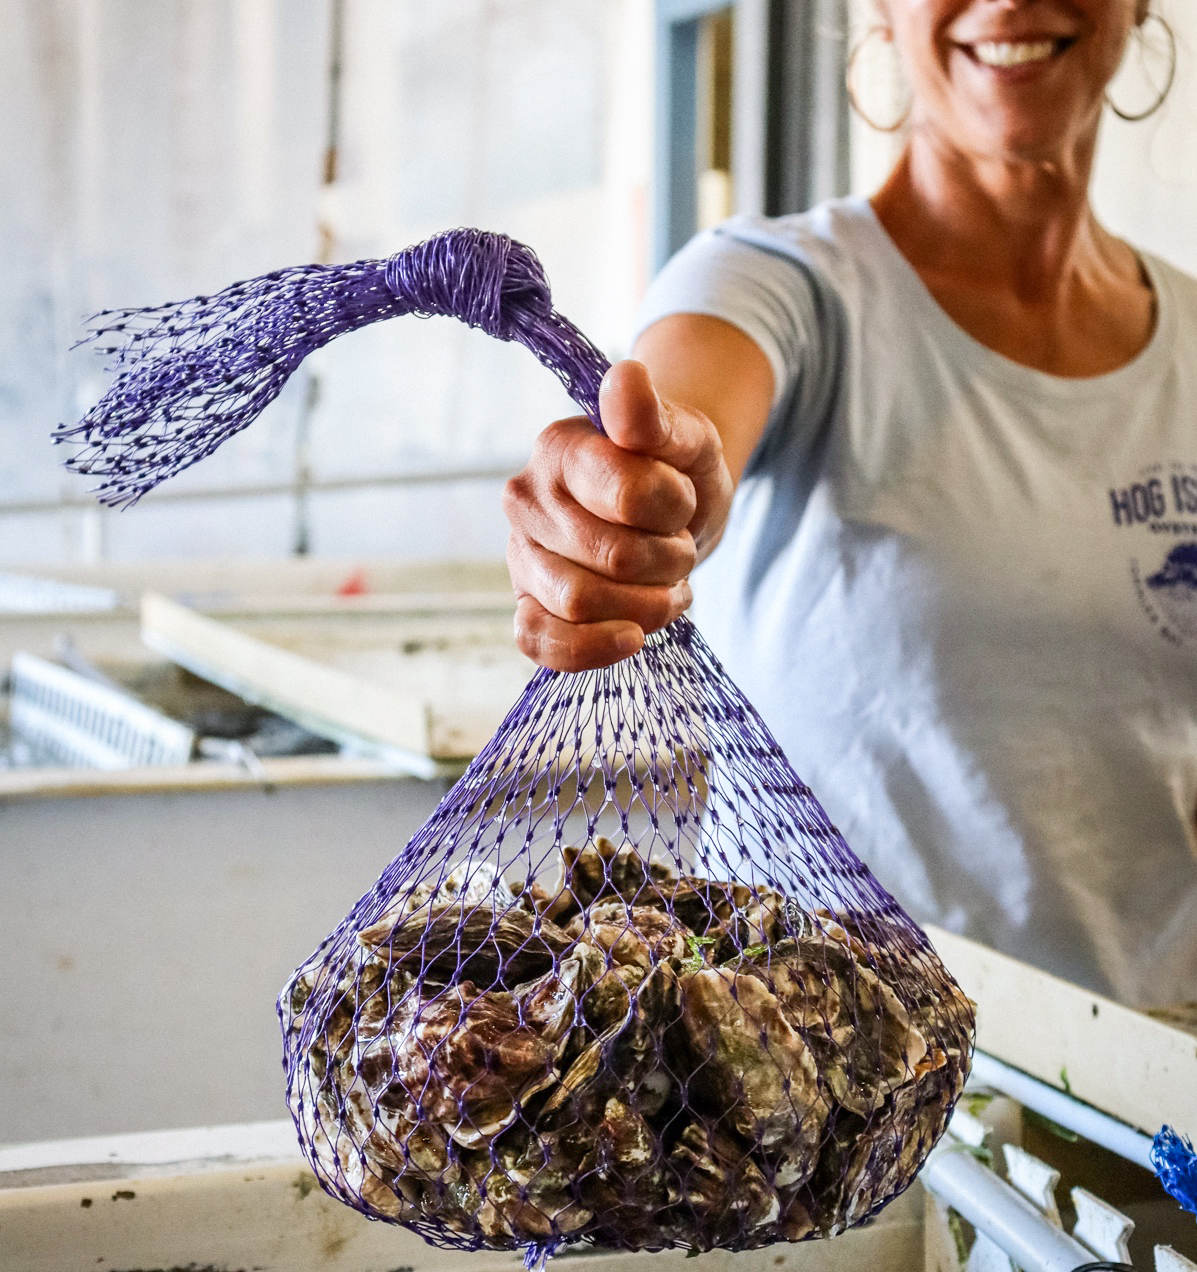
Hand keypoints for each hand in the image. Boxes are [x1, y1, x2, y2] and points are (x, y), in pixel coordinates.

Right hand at [503, 359, 733, 670]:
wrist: (668, 512)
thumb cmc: (675, 470)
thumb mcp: (685, 436)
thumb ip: (655, 415)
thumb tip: (627, 375)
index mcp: (560, 448)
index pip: (627, 494)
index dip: (674, 509)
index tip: (682, 498)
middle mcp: (527, 500)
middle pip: (613, 559)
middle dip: (669, 561)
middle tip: (678, 546)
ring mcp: (522, 556)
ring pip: (582, 605)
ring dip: (647, 605)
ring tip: (662, 583)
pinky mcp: (528, 604)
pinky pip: (539, 643)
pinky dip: (590, 649)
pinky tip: (631, 637)